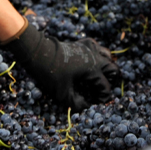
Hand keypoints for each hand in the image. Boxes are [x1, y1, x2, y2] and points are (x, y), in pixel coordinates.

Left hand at [3, 22, 120, 109]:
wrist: (38, 53)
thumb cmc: (50, 74)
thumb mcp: (63, 95)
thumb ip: (76, 104)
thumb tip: (86, 105)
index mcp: (93, 70)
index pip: (105, 86)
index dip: (103, 97)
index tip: (97, 104)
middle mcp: (94, 57)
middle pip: (112, 68)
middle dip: (111, 80)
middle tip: (102, 89)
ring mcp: (88, 48)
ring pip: (107, 55)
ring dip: (107, 66)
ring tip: (101, 76)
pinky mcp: (81, 43)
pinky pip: (96, 46)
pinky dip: (98, 54)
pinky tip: (92, 61)